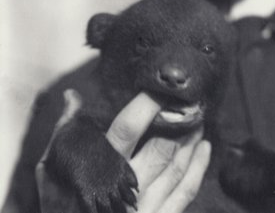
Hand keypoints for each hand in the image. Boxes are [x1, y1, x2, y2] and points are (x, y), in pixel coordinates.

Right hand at [36, 89, 210, 212]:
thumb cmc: (61, 208)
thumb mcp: (52, 172)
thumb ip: (64, 133)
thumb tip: (72, 97)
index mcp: (99, 170)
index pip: (128, 128)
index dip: (148, 105)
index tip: (162, 90)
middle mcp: (127, 188)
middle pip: (161, 146)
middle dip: (179, 121)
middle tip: (190, 103)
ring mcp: (147, 207)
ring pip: (177, 166)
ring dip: (190, 140)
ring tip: (198, 119)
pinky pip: (185, 192)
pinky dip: (198, 168)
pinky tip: (205, 149)